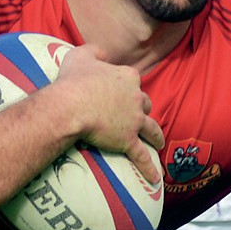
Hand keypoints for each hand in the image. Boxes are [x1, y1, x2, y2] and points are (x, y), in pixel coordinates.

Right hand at [54, 45, 163, 183]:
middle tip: (139, 117)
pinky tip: (155, 179)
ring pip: (151, 128)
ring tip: (159, 142)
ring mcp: (134, 120)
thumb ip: (94, 51)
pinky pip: (142, 156)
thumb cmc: (73, 81)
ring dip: (156, 136)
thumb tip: (103, 53)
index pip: (132, 80)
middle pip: (145, 103)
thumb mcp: (81, 55)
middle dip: (143, 109)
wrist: (71, 106)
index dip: (127, 86)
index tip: (120, 92)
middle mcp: (135, 97)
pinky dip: (149, 168)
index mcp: (127, 76)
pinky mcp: (128, 140)